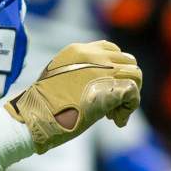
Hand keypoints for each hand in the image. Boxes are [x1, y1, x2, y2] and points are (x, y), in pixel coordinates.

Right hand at [5, 41, 141, 153]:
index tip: (103, 89)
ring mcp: (104, 71)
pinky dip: (129, 107)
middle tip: (112, 104)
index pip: (111, 50)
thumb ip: (78, 73)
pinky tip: (116, 120)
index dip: (114, 71)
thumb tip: (94, 85)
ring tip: (114, 114)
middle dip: (125, 83)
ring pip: (135, 74)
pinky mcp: (111, 88)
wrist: (35, 116)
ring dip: (130, 95)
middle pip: (128, 61)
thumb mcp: (57, 77)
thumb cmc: (42, 104)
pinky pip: (133, 92)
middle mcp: (94, 56)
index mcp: (79, 51)